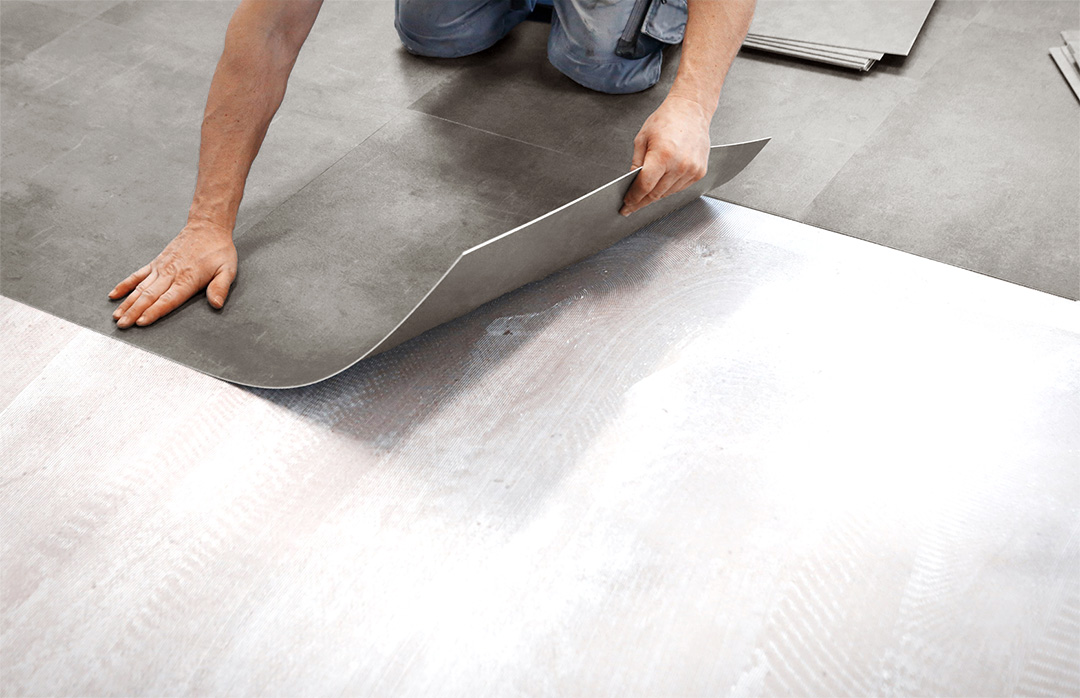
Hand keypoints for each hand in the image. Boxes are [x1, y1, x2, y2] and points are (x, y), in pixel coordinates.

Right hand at [109, 219, 237, 327]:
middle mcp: (170, 274)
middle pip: (149, 296)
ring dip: (127, 303)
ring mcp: (161, 268)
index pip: (168, 300)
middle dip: (134, 312)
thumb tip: (216, 304)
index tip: (141, 322)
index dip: (154, 311)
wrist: (207, 228)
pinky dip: (125, 285)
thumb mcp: (227, 269)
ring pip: (140, 288)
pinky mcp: (156, 263)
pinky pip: (137, 275)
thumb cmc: (218, 250)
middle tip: (122, 325)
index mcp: (187, 279)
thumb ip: (220, 287)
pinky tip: (114, 294)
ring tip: (116, 316)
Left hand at [620, 95, 711, 215]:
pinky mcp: (699, 172)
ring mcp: (691, 170)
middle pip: (656, 194)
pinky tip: (662, 182)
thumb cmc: (667, 120)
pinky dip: (669, 189)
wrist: (691, 110)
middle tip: (631, 205)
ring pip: (667, 194)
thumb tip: (631, 183)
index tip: (626, 205)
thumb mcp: (642, 139)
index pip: (644, 187)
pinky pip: (680, 188)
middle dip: (641, 201)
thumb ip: (636, 164)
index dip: (633, 198)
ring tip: (645, 193)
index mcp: (663, 155)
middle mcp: (679, 165)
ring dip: (655, 195)